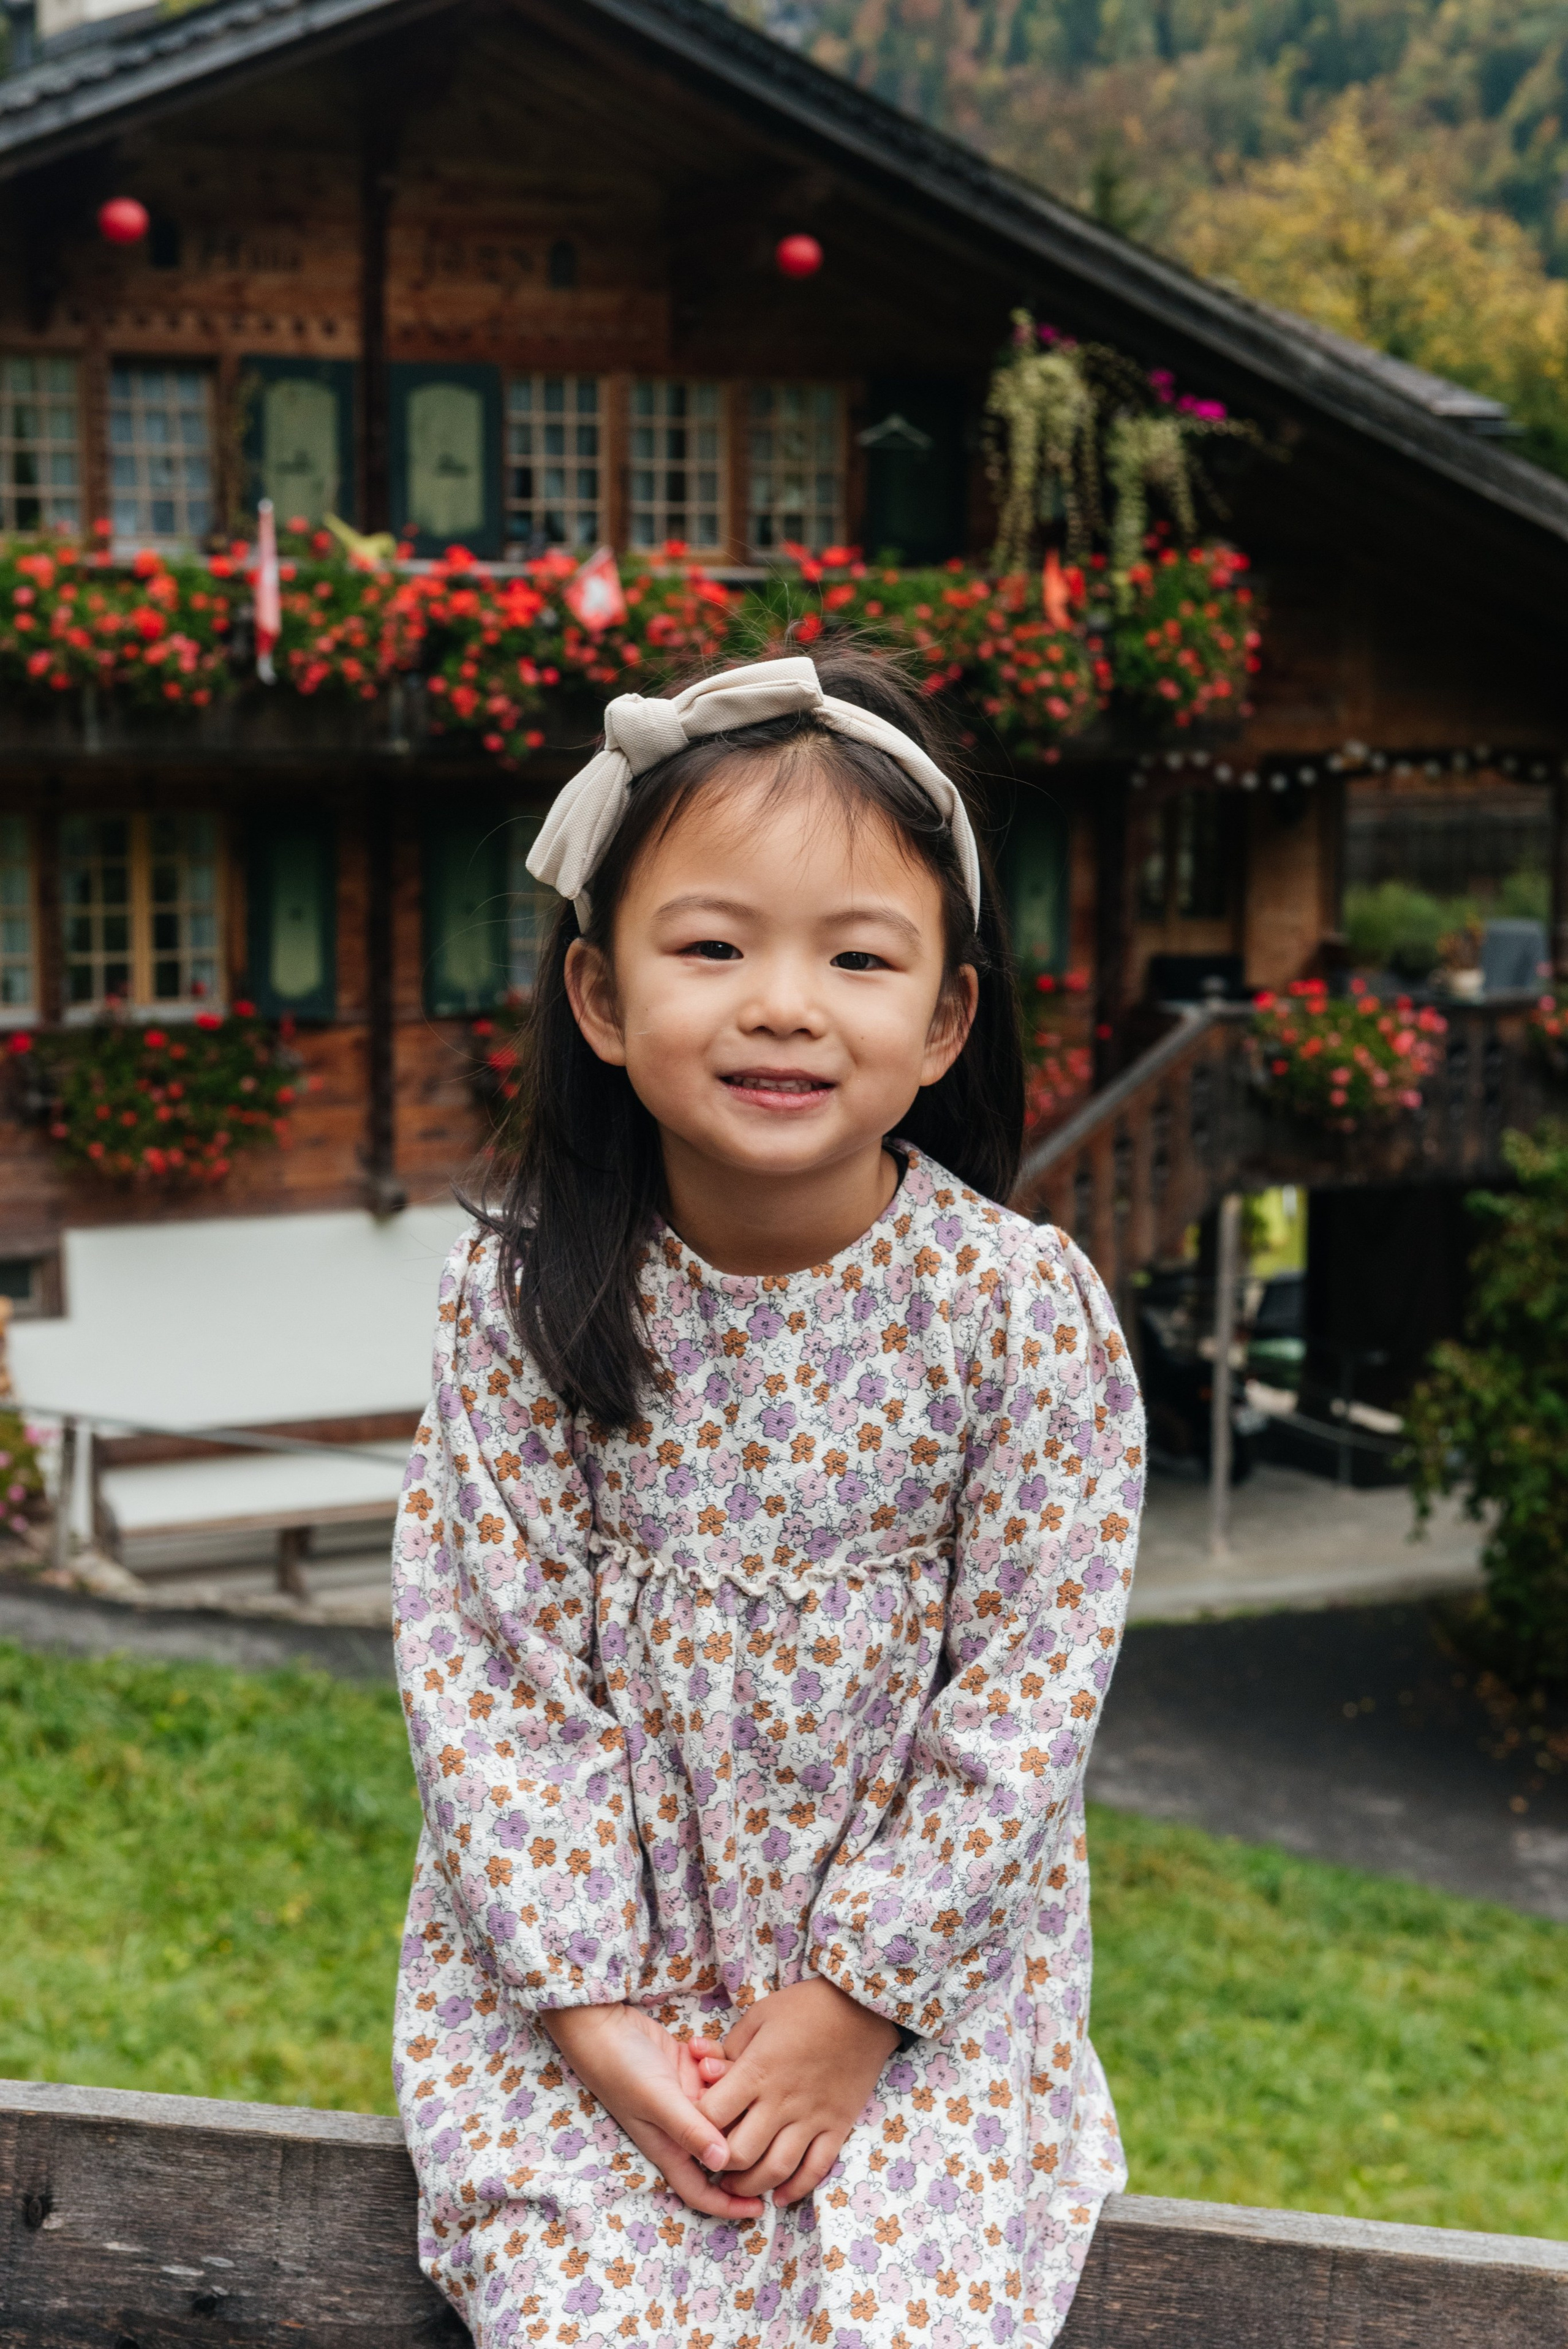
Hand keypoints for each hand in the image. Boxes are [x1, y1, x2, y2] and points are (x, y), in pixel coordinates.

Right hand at [542, 2005, 760, 2219]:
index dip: (728, 2205)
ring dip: (725, 2084)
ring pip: (724, 2105)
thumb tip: (724, 2162)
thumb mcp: (656, 2100)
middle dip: (740, 2128)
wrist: (601, 2024)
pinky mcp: (687, 2071)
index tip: (761, 2208)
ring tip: (707, 2063)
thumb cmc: (621, 2067)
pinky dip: (714, 2061)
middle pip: (722, 2144)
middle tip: (758, 2106)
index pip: (700, 2190)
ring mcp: (685, 2099)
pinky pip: (716, 2074)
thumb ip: (688, 2129)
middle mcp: (680, 2127)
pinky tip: (698, 2046)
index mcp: (668, 2146)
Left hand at [697, 1975, 899, 2204]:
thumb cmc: (806, 2007)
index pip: (713, 2115)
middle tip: (711, 2164)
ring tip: (737, 2185)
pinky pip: (816, 2169)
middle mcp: (781, 2101)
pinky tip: (780, 2196)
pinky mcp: (837, 2126)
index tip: (692, 2128)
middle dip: (719, 2165)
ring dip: (752, 2185)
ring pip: (776, 2169)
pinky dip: (797, 2189)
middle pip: (741, 2153)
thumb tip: (703, 2068)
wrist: (863, 2007)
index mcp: (757, 2070)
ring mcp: (811, 2117)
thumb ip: (731, 2047)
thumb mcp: (760, 2015)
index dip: (696, 2127)